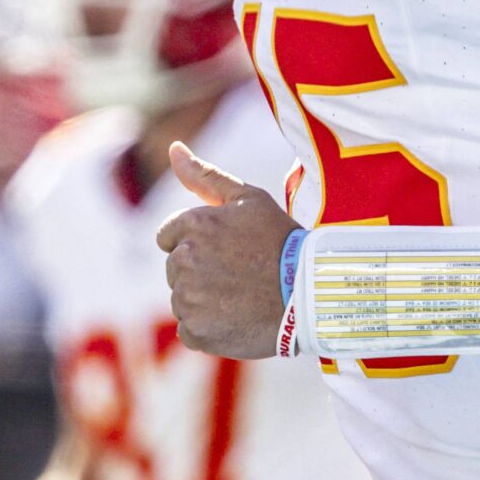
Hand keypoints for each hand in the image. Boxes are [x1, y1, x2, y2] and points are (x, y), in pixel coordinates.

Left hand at [156, 143, 297, 358]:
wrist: (311, 295)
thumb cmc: (281, 242)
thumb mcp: (248, 199)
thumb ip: (205, 176)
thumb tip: (173, 147)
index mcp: (192, 225)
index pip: (168, 237)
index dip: (198, 243)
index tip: (226, 251)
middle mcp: (183, 260)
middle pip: (175, 270)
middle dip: (200, 271)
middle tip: (240, 275)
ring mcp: (188, 299)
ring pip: (182, 300)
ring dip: (204, 301)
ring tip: (242, 297)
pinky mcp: (195, 331)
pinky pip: (190, 330)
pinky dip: (209, 329)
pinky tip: (237, 319)